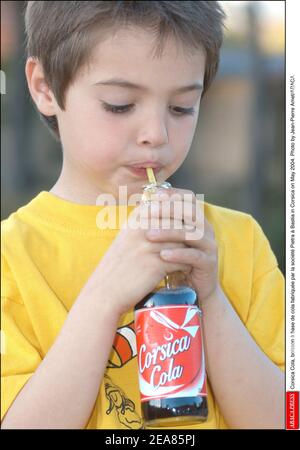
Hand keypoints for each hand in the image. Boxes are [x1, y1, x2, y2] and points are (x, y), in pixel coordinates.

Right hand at [82, 201, 191, 315]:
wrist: (105, 291)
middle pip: (177, 221)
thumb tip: (168, 216)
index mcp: (136, 219)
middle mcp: (143, 228)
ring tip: (195, 253)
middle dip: (189, 229)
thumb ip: (145, 224)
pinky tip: (188, 268)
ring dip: (190, 247)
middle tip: (198, 239)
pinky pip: (181, 259)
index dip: (182, 214)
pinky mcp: (156, 264)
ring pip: (182, 240)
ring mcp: (149, 245)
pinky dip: (186, 263)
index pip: (168, 206)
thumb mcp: (127, 238)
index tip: (191, 222)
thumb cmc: (117, 266)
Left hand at [145, 188, 218, 303]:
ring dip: (169, 232)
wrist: (194, 289)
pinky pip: (194, 256)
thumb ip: (161, 223)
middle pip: (190, 212)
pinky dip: (178, 255)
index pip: (188, 199)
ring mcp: (209, 246)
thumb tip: (141, 204)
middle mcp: (206, 229)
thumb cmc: (177, 261)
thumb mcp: (169, 240)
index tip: (153, 196)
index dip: (172, 194)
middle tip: (147, 212)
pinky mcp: (209, 263)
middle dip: (168, 210)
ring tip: (149, 235)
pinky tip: (162, 255)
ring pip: (191, 233)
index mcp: (197, 220)